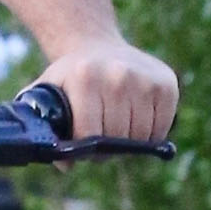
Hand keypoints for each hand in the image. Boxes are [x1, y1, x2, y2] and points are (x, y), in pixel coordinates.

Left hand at [37, 37, 177, 143]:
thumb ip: (43, 126)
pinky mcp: (167, 84)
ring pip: (141, 137)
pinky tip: (134, 120)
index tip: (83, 145)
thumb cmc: (71, 77)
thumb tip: (64, 163)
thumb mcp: (47, 92)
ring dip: (129, 143)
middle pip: (117, 138)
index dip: (86, 150)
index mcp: (85, 77)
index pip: (90, 135)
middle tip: (100, 138)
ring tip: (115, 128)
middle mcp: (118, 75)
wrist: (96, 45)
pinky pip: (161, 129)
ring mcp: (145, 78)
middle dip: (107, 148)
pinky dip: (149, 134)